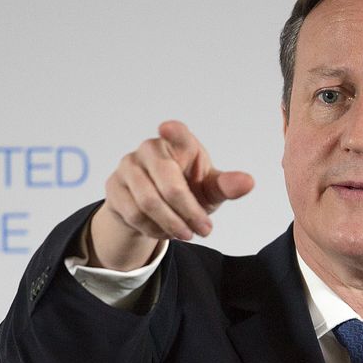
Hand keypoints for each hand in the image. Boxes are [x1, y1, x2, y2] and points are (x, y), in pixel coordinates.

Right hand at [90, 120, 253, 269]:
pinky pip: (133, 214)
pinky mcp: (114, 186)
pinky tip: (165, 231)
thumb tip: (248, 182)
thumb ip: (226, 186)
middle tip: (204, 231)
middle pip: (168, 183)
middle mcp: (150, 149)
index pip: (176, 132)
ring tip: (186, 234)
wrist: (152, 208)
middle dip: (188, 212)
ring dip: (171, 224)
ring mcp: (128, 166)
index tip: (166, 128)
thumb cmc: (187, 189)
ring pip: (148, 203)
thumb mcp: (209, 189)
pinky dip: (153, 229)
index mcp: (178, 143)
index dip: (172, 132)